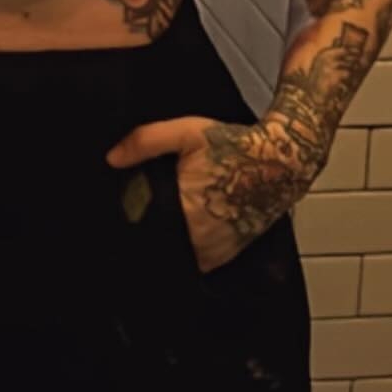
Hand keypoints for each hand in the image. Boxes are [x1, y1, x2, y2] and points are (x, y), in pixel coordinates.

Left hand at [106, 114, 312, 274]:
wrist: (280, 162)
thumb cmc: (234, 145)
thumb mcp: (186, 132)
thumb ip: (146, 142)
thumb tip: (111, 159)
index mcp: (187, 213)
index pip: (146, 233)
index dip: (131, 225)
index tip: (120, 216)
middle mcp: (201, 240)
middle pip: (160, 246)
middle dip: (147, 232)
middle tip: (139, 212)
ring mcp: (217, 252)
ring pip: (179, 256)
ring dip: (168, 242)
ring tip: (162, 218)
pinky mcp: (228, 254)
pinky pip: (197, 259)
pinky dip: (188, 246)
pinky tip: (184, 225)